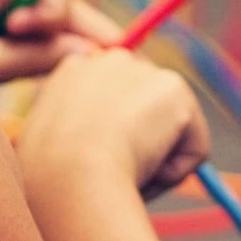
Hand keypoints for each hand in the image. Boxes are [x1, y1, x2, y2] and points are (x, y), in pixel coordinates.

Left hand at [0, 0, 120, 86]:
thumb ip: (29, 60)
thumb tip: (88, 56)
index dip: (59, 14)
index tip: (30, 41)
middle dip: (69, 27)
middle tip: (100, 63)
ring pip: (40, 0)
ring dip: (45, 33)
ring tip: (34, 65)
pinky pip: (20, 6)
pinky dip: (25, 33)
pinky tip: (14, 57)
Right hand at [21, 49, 209, 200]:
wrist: (66, 178)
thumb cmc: (46, 180)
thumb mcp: (47, 150)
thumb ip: (75, 138)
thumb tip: (100, 155)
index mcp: (71, 73)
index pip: (112, 103)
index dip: (112, 139)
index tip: (97, 166)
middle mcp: (108, 60)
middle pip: (147, 113)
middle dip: (141, 146)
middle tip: (113, 176)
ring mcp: (142, 71)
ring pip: (170, 134)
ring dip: (153, 164)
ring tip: (120, 175)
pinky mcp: (174, 90)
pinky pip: (194, 149)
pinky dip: (174, 174)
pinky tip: (142, 172)